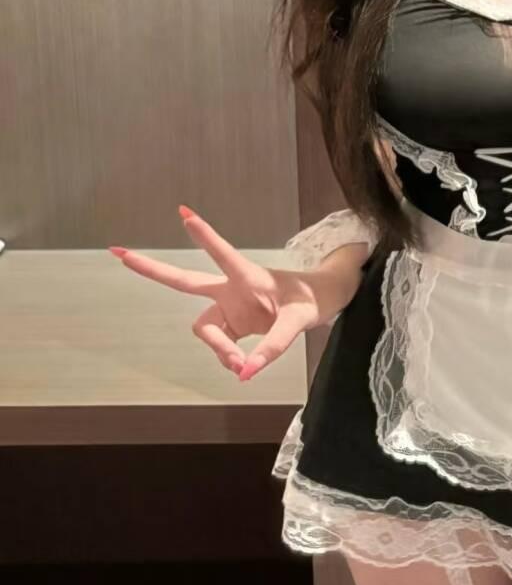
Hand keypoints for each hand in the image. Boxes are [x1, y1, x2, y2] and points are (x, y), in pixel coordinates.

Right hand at [109, 206, 328, 380]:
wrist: (317, 301)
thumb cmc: (309, 300)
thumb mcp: (298, 322)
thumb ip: (272, 347)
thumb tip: (243, 372)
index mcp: (248, 276)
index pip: (222, 253)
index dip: (205, 235)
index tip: (184, 213)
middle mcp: (231, 289)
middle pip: (184, 281)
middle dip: (152, 269)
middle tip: (120, 253)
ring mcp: (229, 306)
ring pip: (204, 329)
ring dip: (216, 348)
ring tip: (239, 365)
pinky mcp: (232, 322)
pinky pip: (218, 344)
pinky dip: (226, 357)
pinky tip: (242, 365)